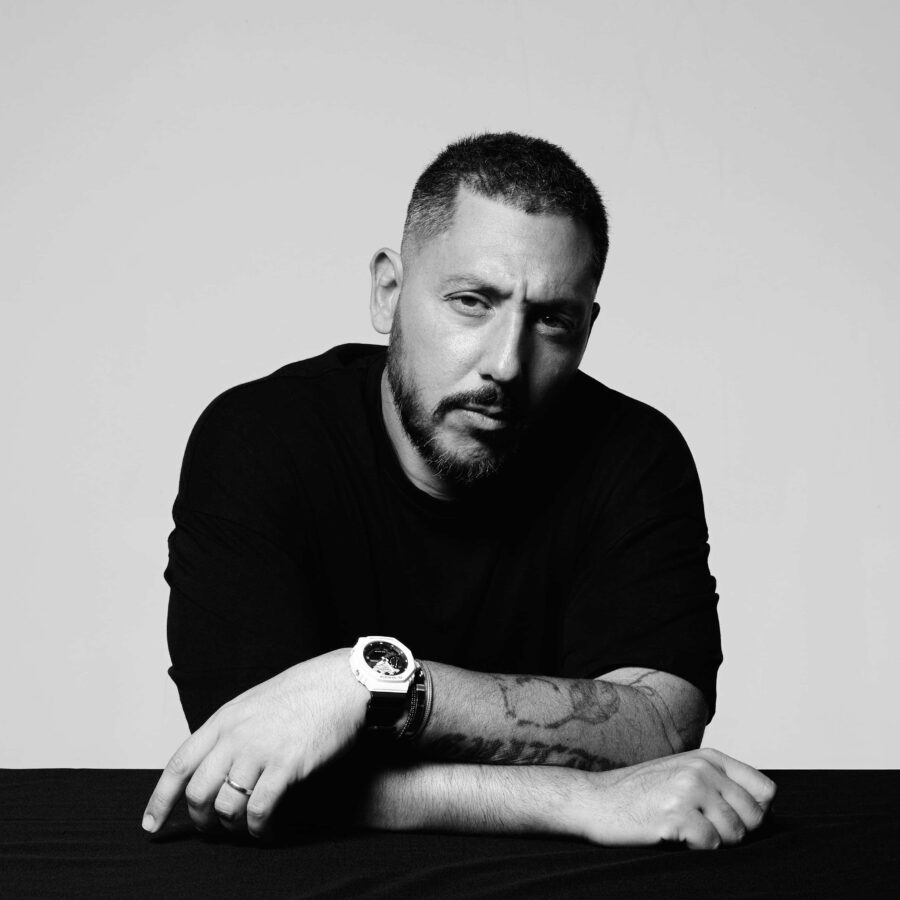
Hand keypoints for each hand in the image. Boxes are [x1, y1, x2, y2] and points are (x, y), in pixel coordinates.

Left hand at [142, 648, 368, 838]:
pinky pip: (260, 811)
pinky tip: (270, 829)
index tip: (152, 825)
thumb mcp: (255, 703)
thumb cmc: (304, 691)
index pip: (178, 765)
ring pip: (226, 807)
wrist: (341, 682)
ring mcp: (259, 751)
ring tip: (247, 827)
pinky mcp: (286, 766)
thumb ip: (232, 731)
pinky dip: (261, 829)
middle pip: (198, 793)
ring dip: (233, 826)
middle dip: (202, 820)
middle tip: (214, 829)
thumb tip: (217, 765)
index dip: (160, 800)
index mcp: (224, 719)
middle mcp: (235, 736)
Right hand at [567, 747, 775, 848]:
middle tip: (703, 829)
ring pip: (735, 833)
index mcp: (708, 758)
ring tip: (685, 830)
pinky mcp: (675, 814)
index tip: (732, 819)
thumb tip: (764, 811)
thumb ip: (720, 782)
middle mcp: (702, 769)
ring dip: (713, 841)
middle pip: (755, 816)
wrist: (595, 800)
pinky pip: (711, 844)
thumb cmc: (640, 792)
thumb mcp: (683, 773)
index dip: (755, 812)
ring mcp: (688, 789)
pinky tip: (672, 835)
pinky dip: (695, 848)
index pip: (766, 790)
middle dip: (735, 832)